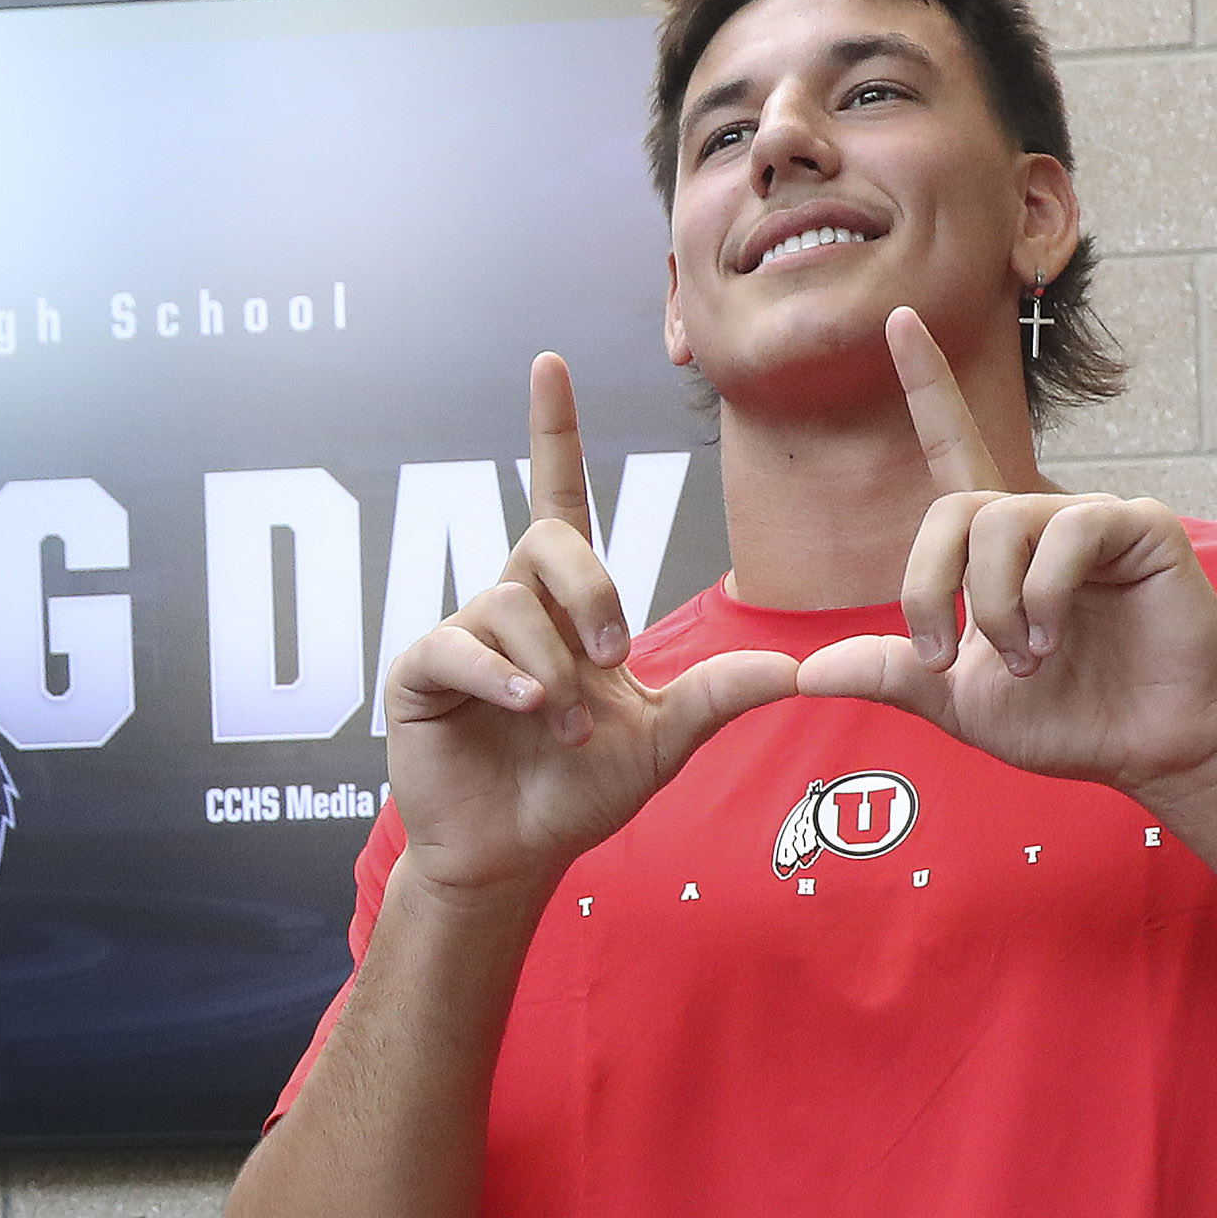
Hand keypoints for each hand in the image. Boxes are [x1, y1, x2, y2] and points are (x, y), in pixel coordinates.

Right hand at [380, 353, 800, 902]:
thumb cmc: (580, 791)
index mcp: (565, 604)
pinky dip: (503, 676)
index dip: (555, 431)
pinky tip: (528, 708)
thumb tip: (797, 669)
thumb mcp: (665, 741)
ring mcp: (461, 635)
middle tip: (615, 660)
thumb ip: (719, 697)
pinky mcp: (419, 673)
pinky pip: (459, 646)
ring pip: (510, 602)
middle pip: (549, 540)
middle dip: (593, 592)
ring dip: (553, 666)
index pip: (560, 496)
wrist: (515, 853)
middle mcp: (511, 602)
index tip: (551, 363)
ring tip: (568, 727)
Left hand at [795, 308, 1216, 802]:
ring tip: (1028, 658)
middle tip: (949, 657)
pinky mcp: (1143, 526)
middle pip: (952, 509)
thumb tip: (804, 671)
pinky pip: (1070, 531)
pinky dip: (1046, 594)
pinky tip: (1055, 637)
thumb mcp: (958, 701)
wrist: (1152, 747)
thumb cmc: (1067, 717)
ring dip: (997, 605)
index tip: (897, 320)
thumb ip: (890, 674)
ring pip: (1002, 522)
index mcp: (996, 545)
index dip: (926, 383)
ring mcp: (1095, 515)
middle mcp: (1042, 517)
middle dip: (931, 589)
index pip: (953, 445)